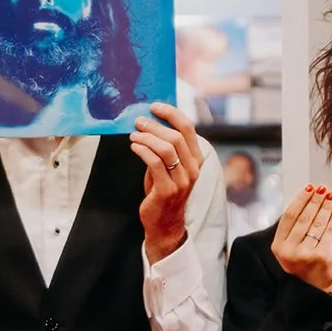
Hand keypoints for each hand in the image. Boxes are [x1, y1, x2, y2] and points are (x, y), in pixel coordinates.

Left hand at [131, 102, 202, 263]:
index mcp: (196, 160)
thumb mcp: (169, 167)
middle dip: (155, 125)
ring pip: (166, 149)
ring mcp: (182, 180)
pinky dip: (143, 151)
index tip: (155, 107)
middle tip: (138, 121)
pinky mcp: (168, 190)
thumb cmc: (163, 192)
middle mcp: (193, 169)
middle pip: (176, 137)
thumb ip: (165, 148)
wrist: (164, 223)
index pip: (188, 128)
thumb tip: (149, 123)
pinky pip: (155, 163)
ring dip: (147, 137)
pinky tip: (134, 147)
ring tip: (134, 135)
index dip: (172, 113)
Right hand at [271, 184, 331, 292]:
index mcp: (279, 246)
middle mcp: (290, 250)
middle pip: (304, 217)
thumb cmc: (302, 268)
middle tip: (322, 189)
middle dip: (315, 200)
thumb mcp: (289, 250)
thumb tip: (306, 203)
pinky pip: (330, 232)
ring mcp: (306, 253)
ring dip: (326, 207)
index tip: (308, 189)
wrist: (313, 290)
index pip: (289, 216)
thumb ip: (293, 231)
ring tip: (331, 196)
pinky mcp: (322, 256)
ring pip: (317, 223)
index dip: (300, 200)